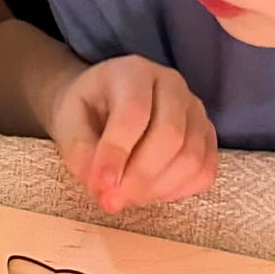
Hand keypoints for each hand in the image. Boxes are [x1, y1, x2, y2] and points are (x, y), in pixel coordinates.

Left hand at [46, 55, 218, 212]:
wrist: (101, 104)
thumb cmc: (85, 111)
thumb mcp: (67, 122)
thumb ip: (79, 149)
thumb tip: (101, 185)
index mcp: (133, 72)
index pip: (134, 112)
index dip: (117, 153)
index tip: (100, 187)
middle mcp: (172, 84)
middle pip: (171, 135)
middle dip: (140, 177)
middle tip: (112, 201)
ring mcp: (195, 109)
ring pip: (191, 157)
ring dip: (158, 188)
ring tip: (127, 197)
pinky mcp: (207, 135)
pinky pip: (205, 170)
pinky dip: (179, 190)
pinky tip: (151, 192)